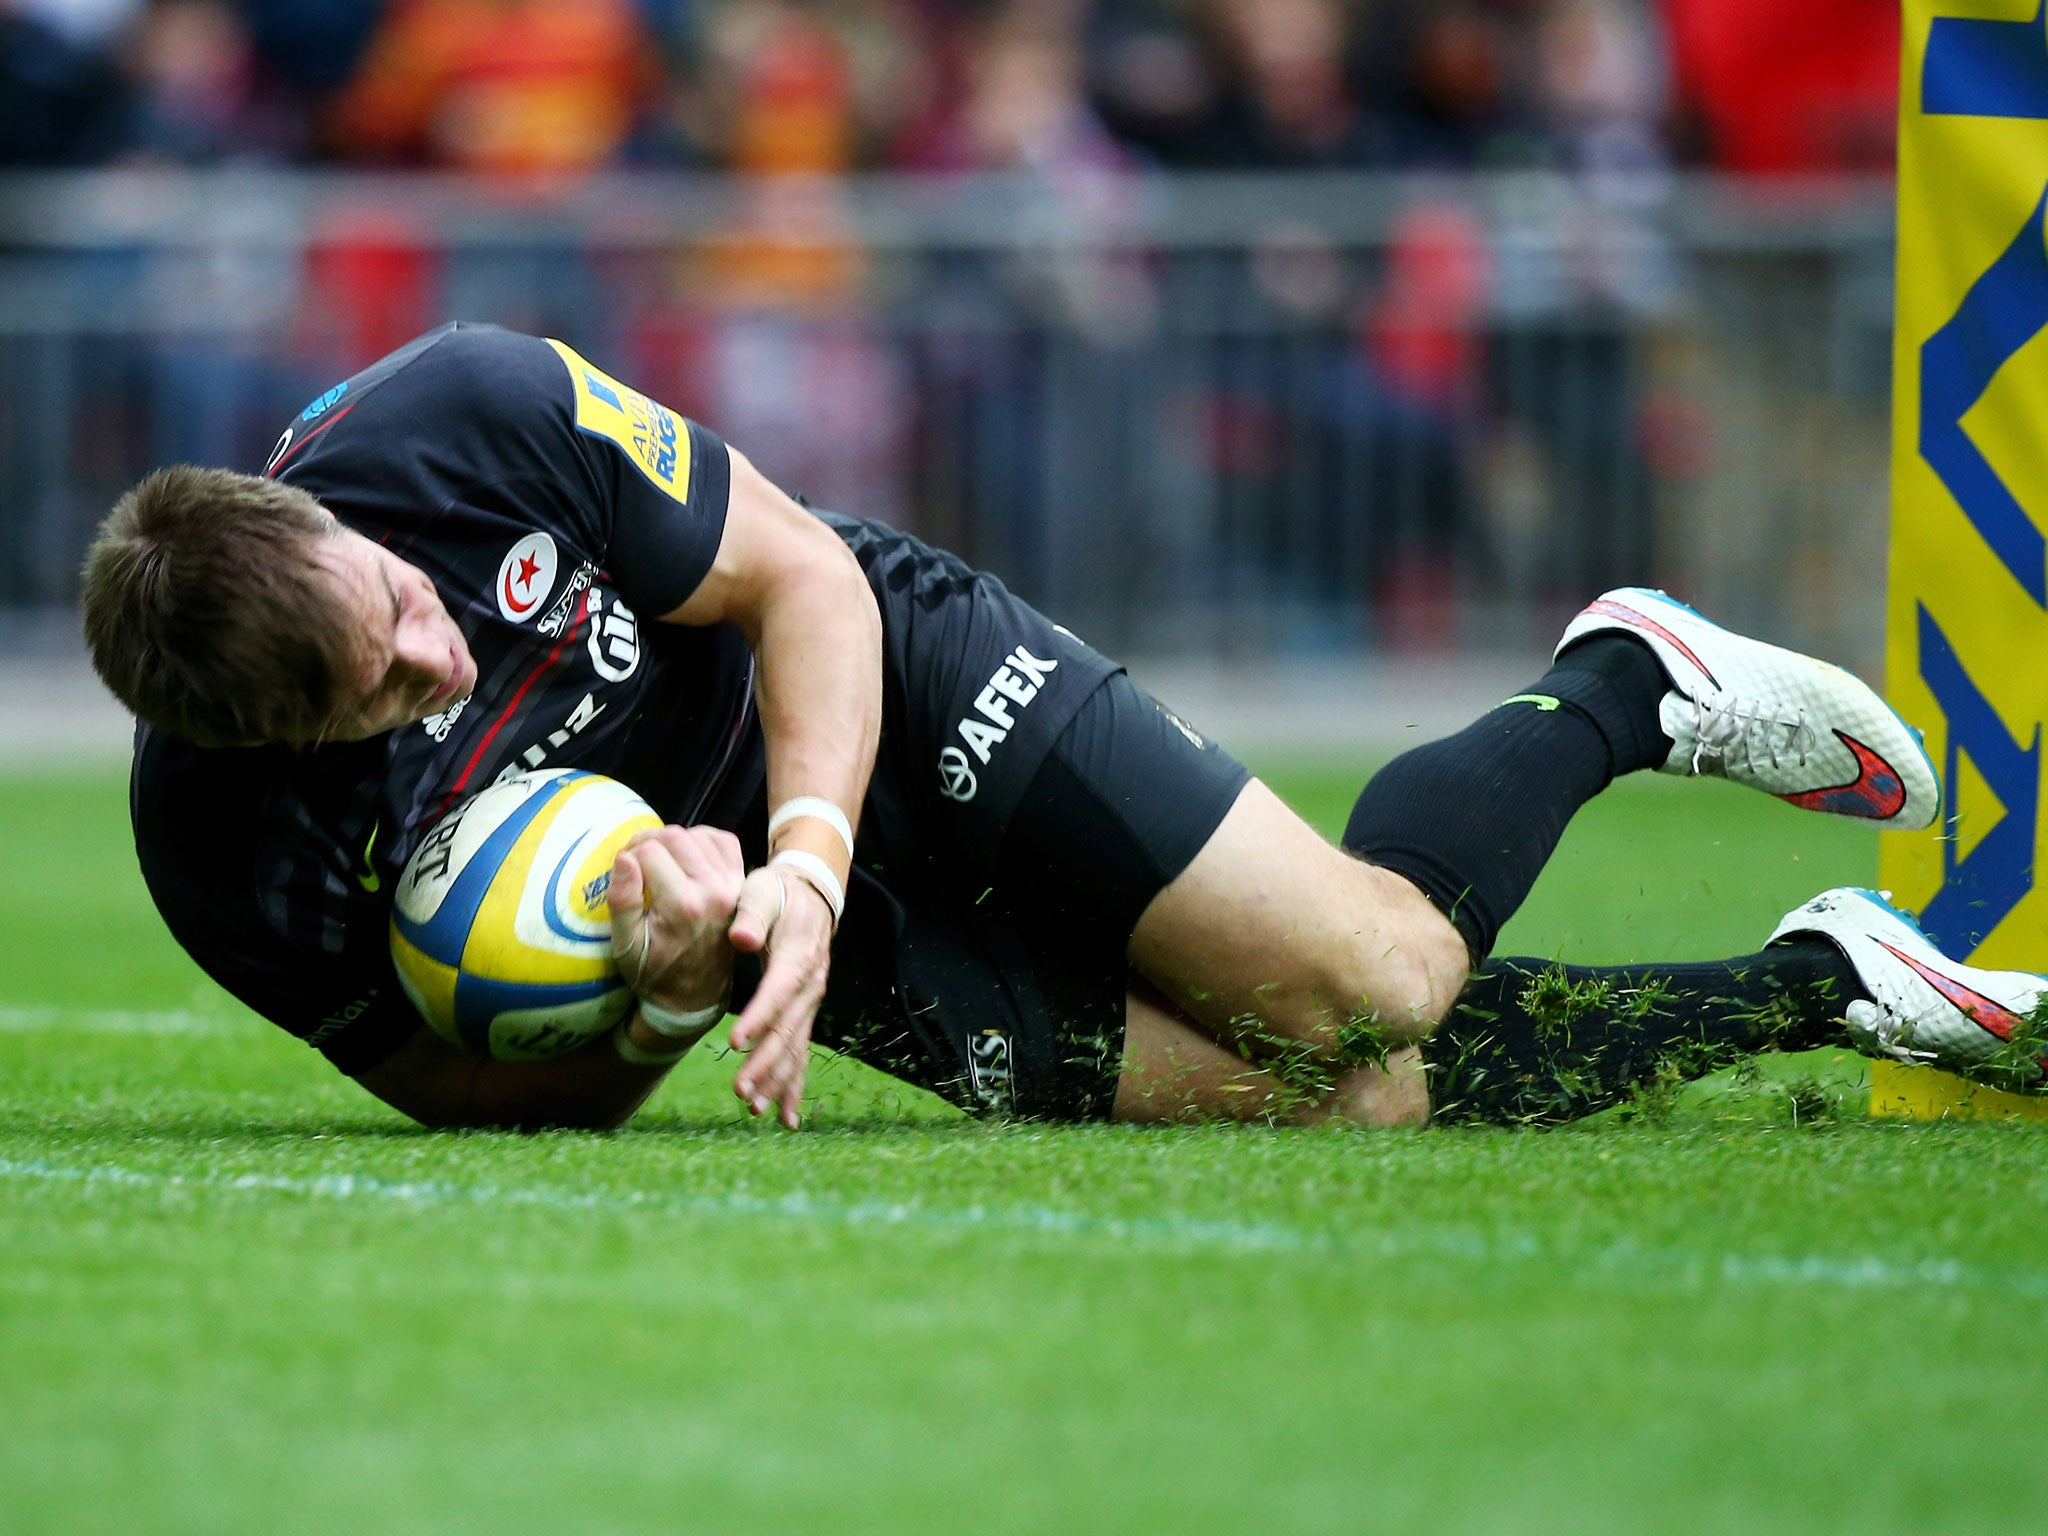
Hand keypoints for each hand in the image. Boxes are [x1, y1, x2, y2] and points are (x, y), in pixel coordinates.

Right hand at [610, 825, 745, 1013]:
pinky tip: (686, 856)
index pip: (648, 852)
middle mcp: (713, 891)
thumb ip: (622, 901)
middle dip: (647, 843)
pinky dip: (702, 839)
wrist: (695, 994)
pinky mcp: (742, 883)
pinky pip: (724, 841)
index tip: (623, 873)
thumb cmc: (653, 972)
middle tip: (635, 862)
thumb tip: (624, 858)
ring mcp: (732, 885)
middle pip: (674, 837)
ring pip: (697, 835)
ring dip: (673, 841)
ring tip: (657, 861)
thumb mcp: (626, 947)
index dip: (627, 856)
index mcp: (683, 906)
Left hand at [727, 866, 833, 1128]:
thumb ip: (751, 913)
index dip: (759, 1018)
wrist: (810, 895)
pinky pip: (801, 1053)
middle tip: (741, 1092)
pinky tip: (785, 1116)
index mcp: (797, 957)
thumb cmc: (778, 893)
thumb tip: (739, 937)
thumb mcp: (763, 891)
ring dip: (777, 1081)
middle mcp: (809, 986)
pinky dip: (793, 1085)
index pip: (777, 992)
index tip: (735, 1043)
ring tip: (755, 1109)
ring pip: (795, 1048)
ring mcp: (810, 1003)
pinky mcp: (805, 1013)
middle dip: (765, 1065)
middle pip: (788, 1031)